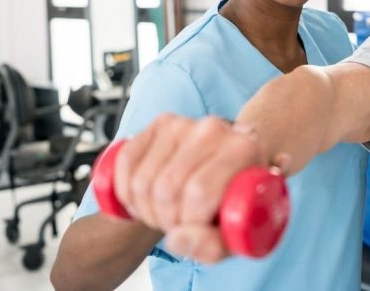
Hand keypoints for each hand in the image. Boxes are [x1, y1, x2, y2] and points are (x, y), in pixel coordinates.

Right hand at [112, 113, 274, 262]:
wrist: (226, 170)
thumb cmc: (234, 203)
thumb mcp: (235, 235)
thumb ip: (214, 245)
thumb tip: (178, 238)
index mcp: (243, 149)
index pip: (199, 192)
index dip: (188, 222)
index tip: (194, 231)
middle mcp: (214, 128)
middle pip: (167, 189)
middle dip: (165, 220)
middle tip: (176, 226)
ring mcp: (184, 123)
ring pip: (143, 180)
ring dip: (145, 209)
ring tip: (164, 214)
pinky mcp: (159, 124)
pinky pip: (126, 161)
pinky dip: (125, 190)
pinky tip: (141, 200)